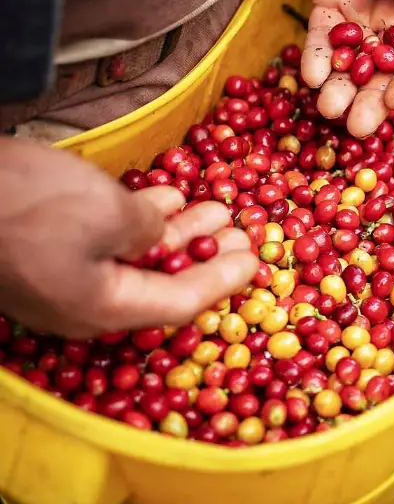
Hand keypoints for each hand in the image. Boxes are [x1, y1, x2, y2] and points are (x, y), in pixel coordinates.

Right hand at [0, 139, 257, 338]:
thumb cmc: (27, 204)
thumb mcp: (108, 213)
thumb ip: (148, 231)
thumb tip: (158, 233)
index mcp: (103, 308)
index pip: (181, 303)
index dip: (223, 281)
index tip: (256, 261)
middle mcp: (84, 302)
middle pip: (161, 282)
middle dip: (206, 253)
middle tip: (242, 230)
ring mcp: (59, 277)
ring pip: (135, 257)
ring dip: (177, 230)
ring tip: (215, 205)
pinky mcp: (41, 250)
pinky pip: (104, 241)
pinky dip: (138, 220)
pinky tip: (163, 195)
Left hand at [302, 0, 393, 136]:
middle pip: (389, 68)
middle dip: (373, 100)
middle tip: (358, 127)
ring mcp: (364, 12)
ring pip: (354, 61)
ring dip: (342, 89)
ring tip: (329, 110)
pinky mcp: (329, 1)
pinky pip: (323, 37)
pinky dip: (317, 58)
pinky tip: (310, 77)